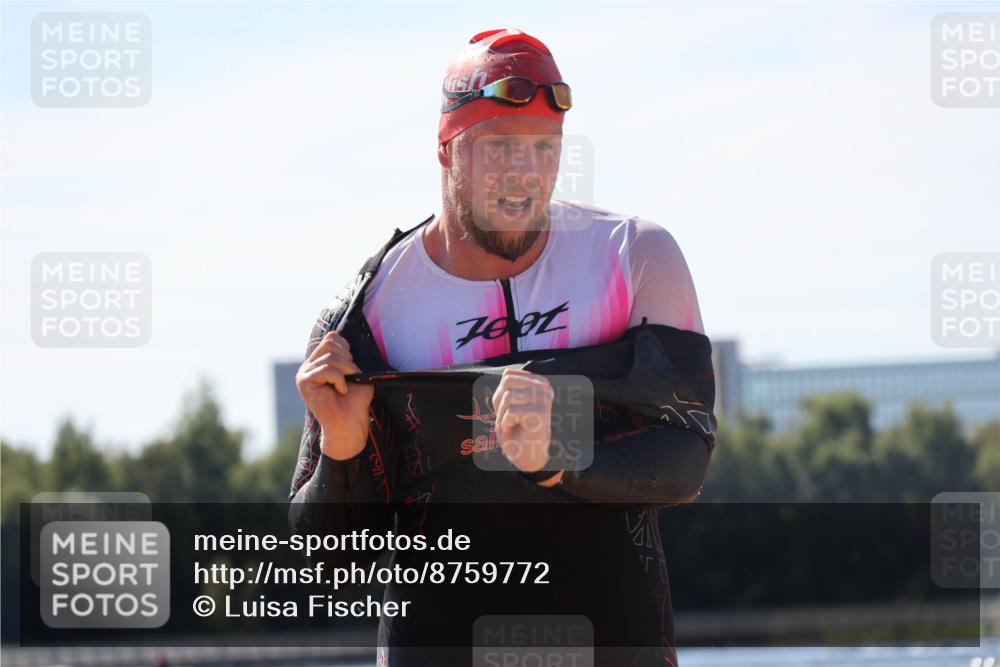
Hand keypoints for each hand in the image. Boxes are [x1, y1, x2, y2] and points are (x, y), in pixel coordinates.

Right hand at [295, 331, 373, 459]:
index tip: (352, 368)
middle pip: (329, 343)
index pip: (331, 338)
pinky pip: (325, 369)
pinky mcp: (303, 382)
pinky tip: (341, 391)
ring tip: (346, 386)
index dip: (346, 349)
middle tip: (351, 378)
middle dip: (347, 359)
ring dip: (345, 371)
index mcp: (320, 362)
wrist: (349, 424)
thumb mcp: (356, 373)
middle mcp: (309, 365)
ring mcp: (304, 373)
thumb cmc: (355, 401)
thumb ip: (347, 356)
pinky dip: (339, 380)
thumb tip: (339, 338)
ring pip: (329, 357)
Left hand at [492, 368, 557, 476]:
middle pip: (507, 384)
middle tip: (509, 418)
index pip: (508, 376)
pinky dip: (505, 423)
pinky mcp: (541, 413)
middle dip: (500, 403)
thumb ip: (508, 384)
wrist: (525, 455)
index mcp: (539, 381)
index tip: (510, 409)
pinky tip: (515, 430)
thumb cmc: (515, 428)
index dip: (500, 394)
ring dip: (502, 415)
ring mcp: (544, 399)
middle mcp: (545, 387)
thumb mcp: (507, 401)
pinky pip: (510, 412)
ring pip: (508, 397)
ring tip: (512, 424)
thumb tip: (508, 372)